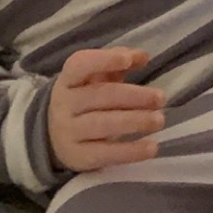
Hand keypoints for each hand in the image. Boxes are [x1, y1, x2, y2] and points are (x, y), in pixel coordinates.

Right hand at [49, 47, 164, 172]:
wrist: (52, 137)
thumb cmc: (83, 101)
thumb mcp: (94, 79)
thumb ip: (118, 64)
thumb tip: (143, 56)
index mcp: (68, 79)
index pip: (80, 65)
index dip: (103, 60)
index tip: (127, 61)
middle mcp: (64, 104)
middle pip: (100, 96)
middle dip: (133, 96)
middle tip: (160, 98)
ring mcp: (69, 132)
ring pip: (103, 124)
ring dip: (134, 121)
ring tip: (159, 120)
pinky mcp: (79, 157)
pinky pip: (106, 153)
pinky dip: (131, 151)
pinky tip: (152, 147)